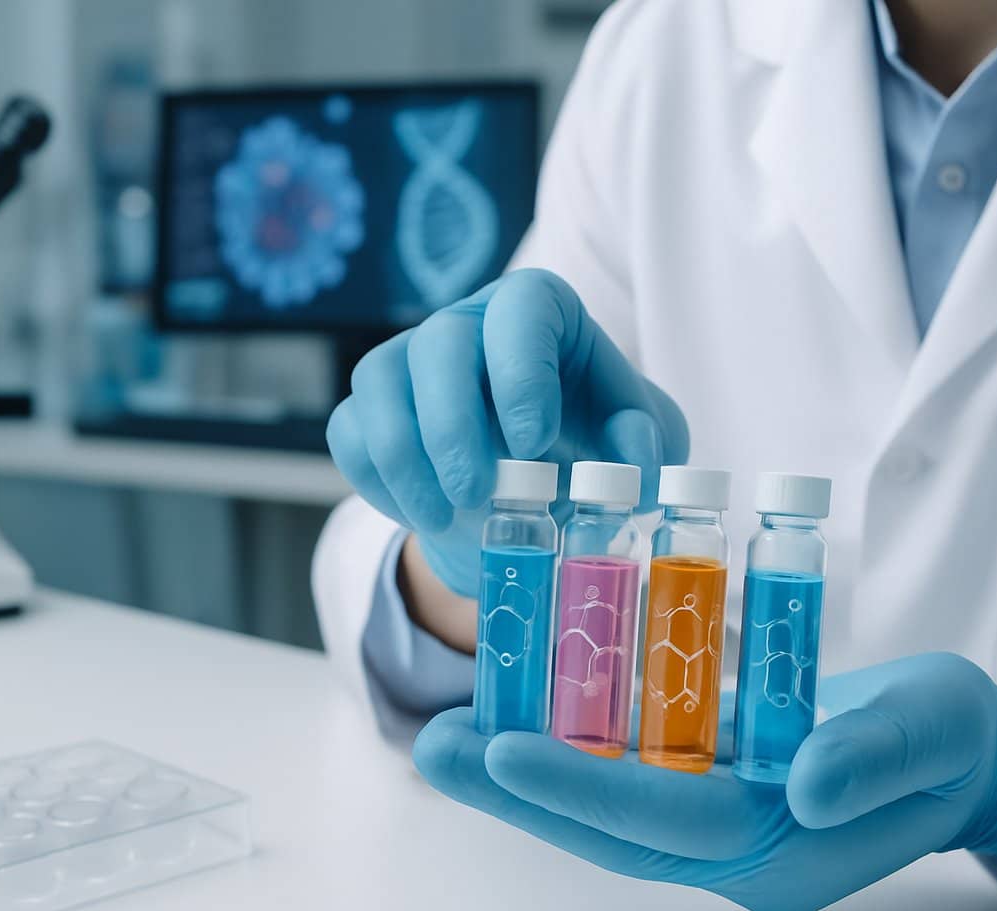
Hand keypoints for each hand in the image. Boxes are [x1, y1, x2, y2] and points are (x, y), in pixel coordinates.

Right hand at [326, 268, 688, 595]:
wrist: (539, 480)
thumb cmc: (593, 439)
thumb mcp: (636, 438)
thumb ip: (646, 442)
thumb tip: (636, 467)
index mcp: (539, 310)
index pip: (522, 310)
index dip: (522, 374)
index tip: (534, 444)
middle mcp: (467, 320)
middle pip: (438, 344)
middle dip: (452, 425)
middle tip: (476, 492)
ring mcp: (410, 358)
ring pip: (379, 380)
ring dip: (404, 455)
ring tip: (444, 515)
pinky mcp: (370, 404)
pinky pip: (350, 429)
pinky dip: (377, 477)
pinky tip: (421, 512)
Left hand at [412, 653, 996, 910]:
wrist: (966, 754)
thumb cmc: (957, 739)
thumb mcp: (935, 731)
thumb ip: (872, 757)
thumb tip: (802, 783)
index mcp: (787, 851)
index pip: (666, 826)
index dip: (582, 788)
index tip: (504, 750)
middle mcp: (739, 851)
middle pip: (612, 829)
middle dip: (520, 790)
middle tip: (436, 745)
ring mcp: (723, 825)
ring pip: (609, 805)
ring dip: (531, 771)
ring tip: (453, 729)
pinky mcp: (715, 790)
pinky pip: (632, 773)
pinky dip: (575, 746)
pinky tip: (524, 707)